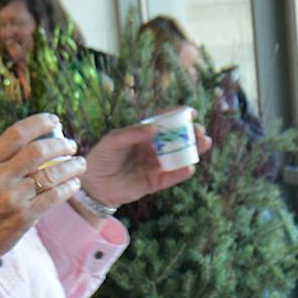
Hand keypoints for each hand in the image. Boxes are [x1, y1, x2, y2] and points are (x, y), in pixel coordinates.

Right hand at [0, 114, 84, 265]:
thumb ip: (3, 163)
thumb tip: (37, 144)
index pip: (16, 134)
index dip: (38, 123)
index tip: (55, 120)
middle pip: (37, 151)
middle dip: (60, 144)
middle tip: (72, 145)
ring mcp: (11, 198)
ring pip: (50, 174)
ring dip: (71, 166)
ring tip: (80, 163)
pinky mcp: (23, 217)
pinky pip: (53, 197)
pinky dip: (68, 188)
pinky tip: (74, 183)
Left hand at [80, 112, 212, 208]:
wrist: (93, 184)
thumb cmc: (101, 157)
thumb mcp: (113, 140)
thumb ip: (132, 133)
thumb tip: (154, 127)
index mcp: (144, 134)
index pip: (164, 123)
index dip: (179, 116)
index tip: (191, 112)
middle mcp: (153, 149)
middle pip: (177, 140)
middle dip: (192, 134)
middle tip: (200, 131)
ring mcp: (155, 166)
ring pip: (179, 158)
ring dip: (193, 151)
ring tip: (204, 144)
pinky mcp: (154, 182)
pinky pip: (171, 177)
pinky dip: (181, 173)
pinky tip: (189, 167)